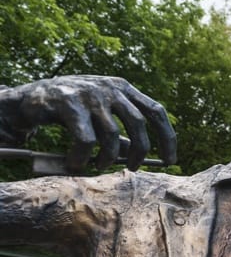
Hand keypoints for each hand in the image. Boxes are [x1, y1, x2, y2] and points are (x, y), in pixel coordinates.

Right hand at [0, 75, 175, 171]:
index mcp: (123, 88)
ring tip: (98, 165)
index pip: (155, 111)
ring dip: (107, 158)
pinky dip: (84, 157)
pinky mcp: (69, 104)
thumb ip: (122, 128)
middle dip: (140, 152)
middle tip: (134, 168)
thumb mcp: (102, 112)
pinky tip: (76, 162)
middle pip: (139, 124)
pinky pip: (86, 140)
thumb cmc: (74, 109)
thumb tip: (141, 157)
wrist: (33, 97)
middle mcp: (110, 88)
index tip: (171, 159)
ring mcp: (90, 94)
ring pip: (111, 135)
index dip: (167, 137)